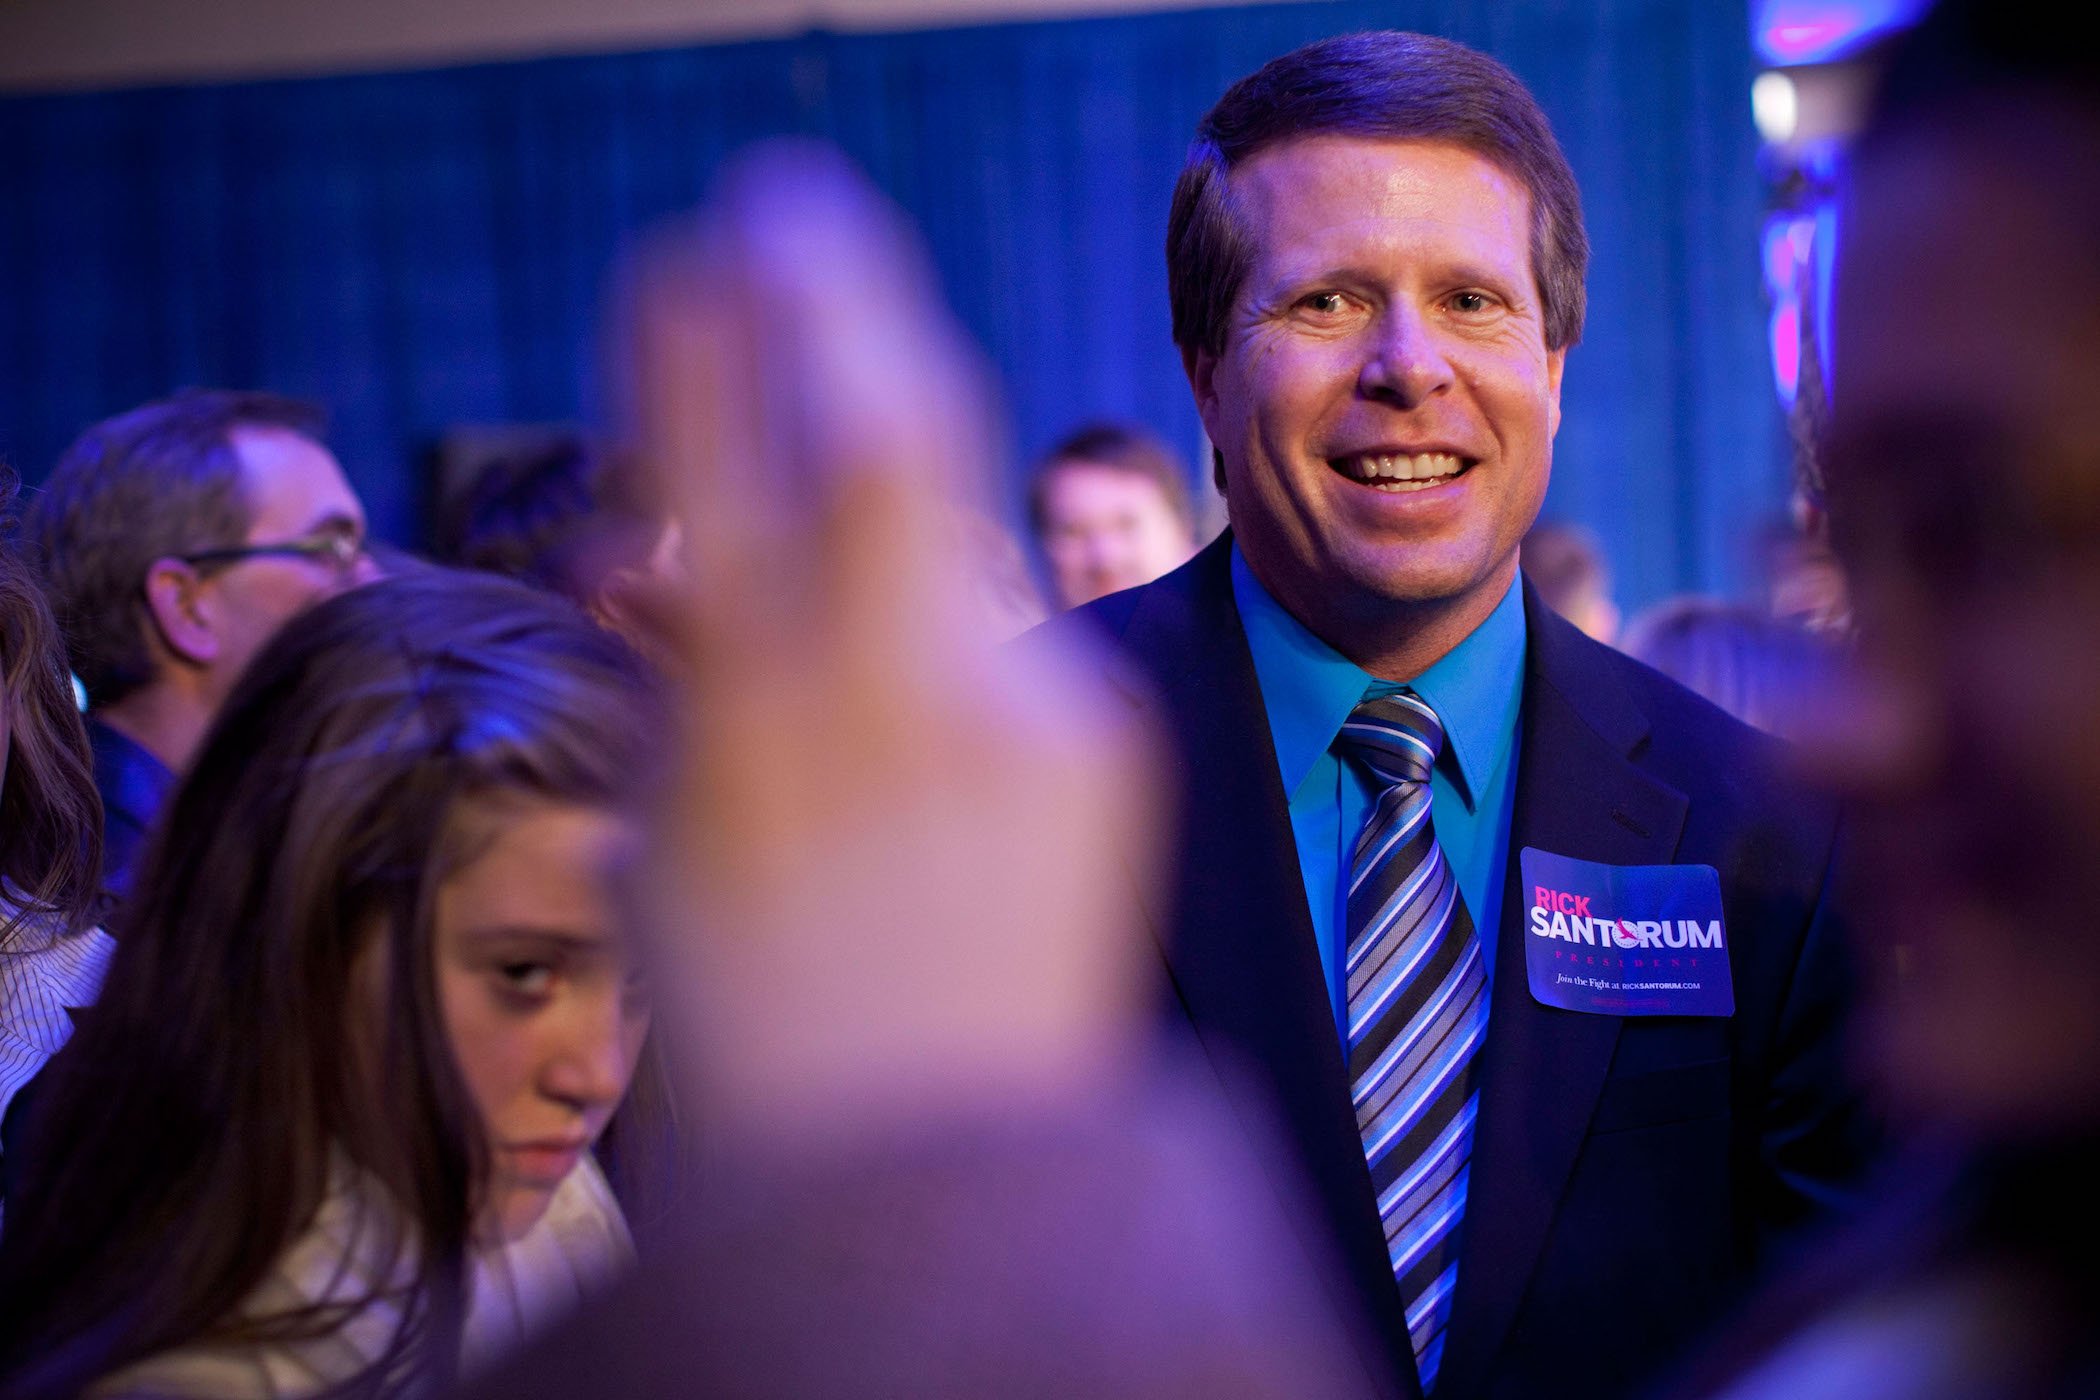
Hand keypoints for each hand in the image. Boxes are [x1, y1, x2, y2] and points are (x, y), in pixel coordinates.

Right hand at [624, 144, 1163, 1146]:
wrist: (948, 1178)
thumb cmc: (765, 1027)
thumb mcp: (675, 856)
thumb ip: (687, 693)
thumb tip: (667, 558)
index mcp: (749, 748)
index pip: (720, 491)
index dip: (697, 352)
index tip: (683, 251)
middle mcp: (894, 717)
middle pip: (879, 445)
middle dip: (826, 297)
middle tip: (783, 201)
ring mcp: (1020, 725)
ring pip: (948, 522)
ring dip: (884, 413)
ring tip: (839, 327)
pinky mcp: (1105, 746)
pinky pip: (1004, 631)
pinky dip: (936, 609)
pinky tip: (913, 659)